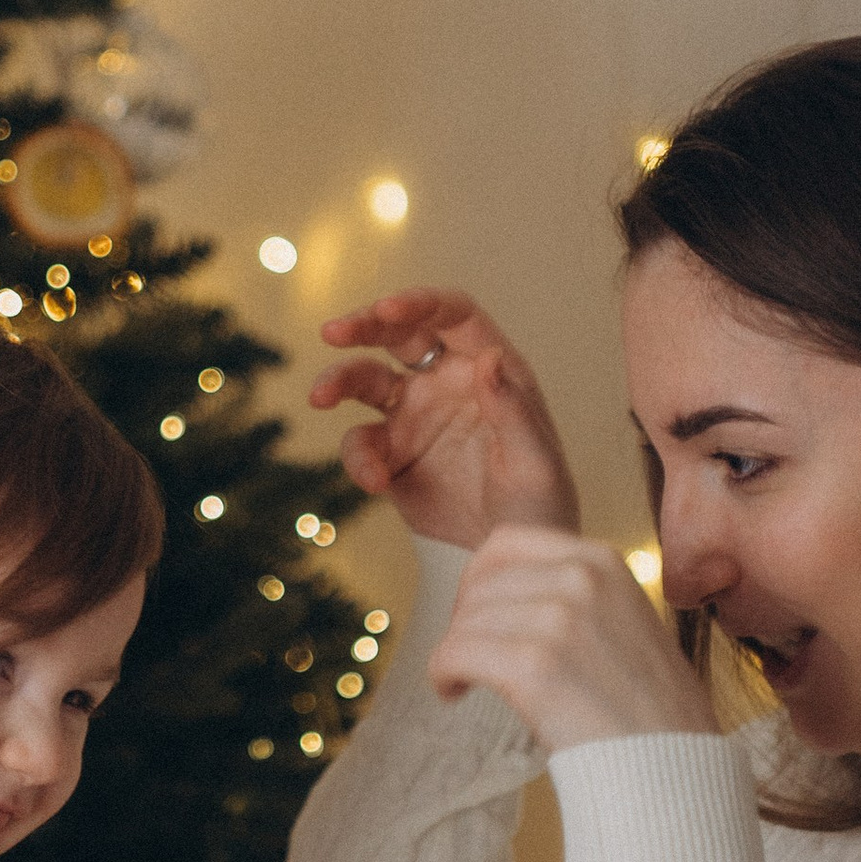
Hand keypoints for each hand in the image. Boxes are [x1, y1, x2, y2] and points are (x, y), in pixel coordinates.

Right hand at [310, 291, 579, 548]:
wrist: (509, 557)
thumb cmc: (539, 504)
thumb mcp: (536, 461)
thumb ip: (512, 409)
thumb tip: (488, 357)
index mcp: (488, 370)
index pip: (452, 316)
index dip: (419, 303)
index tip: (386, 309)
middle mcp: (446, 382)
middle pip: (398, 334)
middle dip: (363, 325)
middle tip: (332, 332)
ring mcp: (414, 416)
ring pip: (365, 380)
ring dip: (339, 381)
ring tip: (320, 397)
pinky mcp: (391, 456)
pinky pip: (361, 444)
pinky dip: (358, 458)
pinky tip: (374, 482)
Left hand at [431, 522, 716, 752]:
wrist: (674, 765)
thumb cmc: (649, 709)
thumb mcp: (625, 622)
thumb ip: (576, 597)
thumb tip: (510, 594)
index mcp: (603, 561)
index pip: (506, 543)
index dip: (479, 580)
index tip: (478, 616)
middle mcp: (582, 578)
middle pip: (480, 582)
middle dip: (464, 619)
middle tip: (467, 655)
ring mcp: (560, 619)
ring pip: (465, 620)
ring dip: (454, 651)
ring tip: (463, 681)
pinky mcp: (535, 666)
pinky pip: (455, 652)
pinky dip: (443, 673)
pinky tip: (453, 693)